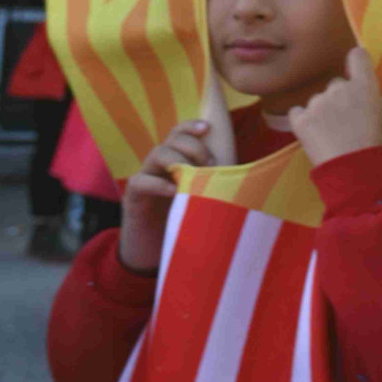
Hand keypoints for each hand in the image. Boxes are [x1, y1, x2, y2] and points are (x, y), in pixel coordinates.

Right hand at [120, 119, 215, 273]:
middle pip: (172, 139)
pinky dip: (158, 183)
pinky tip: (173, 191)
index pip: (181, 133)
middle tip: (210, 164)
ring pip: (157, 154)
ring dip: (178, 160)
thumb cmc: (183, 222)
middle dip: (193, 146)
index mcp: (177, 161)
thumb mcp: (203, 199)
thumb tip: (248, 176)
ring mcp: (145, 178)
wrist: (153, 254)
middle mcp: (160, 166)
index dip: (192, 126)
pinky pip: (141, 181)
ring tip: (194, 176)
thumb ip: (216, 184)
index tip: (208, 128)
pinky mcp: (133, 198)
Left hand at [289, 46, 381, 168]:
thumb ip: (373, 100)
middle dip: (340, 99)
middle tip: (346, 123)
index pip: (358, 56)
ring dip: (322, 113)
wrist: (359, 177)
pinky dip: (304, 122)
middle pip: (336, 84)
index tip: (355, 71)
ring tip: (331, 138)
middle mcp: (339, 88)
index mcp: (365, 86)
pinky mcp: (300, 120)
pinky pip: (298, 113)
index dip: (356, 62)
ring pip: (318, 101)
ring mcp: (317, 103)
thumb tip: (364, 96)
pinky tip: (315, 138)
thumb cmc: (380, 150)